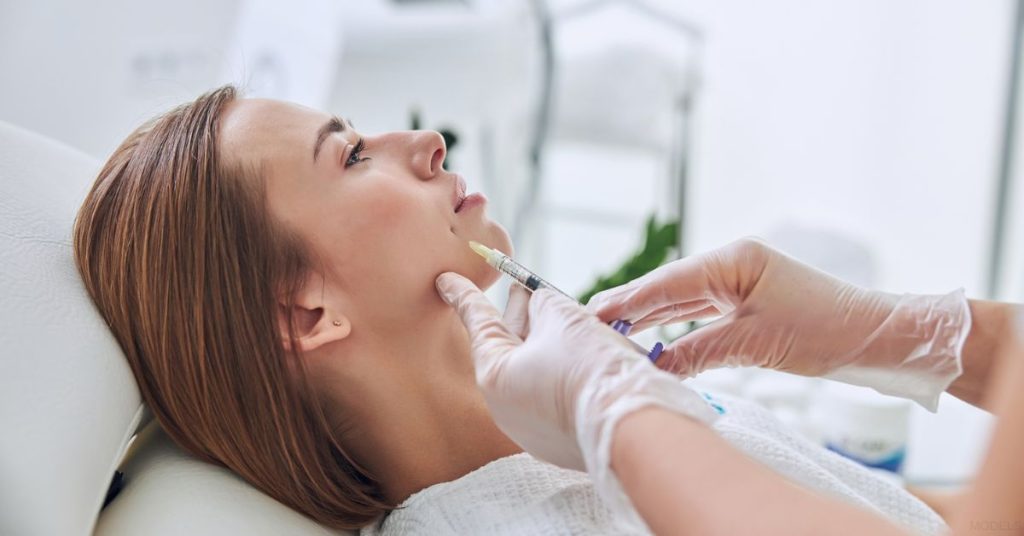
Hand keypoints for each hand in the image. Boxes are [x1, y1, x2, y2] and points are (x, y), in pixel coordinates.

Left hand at [434, 272, 717, 473]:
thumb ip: (543, 304)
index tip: (444, 280)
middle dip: (520, 315)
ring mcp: (533, 431)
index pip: (477, 322)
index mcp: (495, 375)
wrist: (631, 427)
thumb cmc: (590, 367)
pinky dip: (565, 373)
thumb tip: (539, 302)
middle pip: (510, 348)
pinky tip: (583, 356)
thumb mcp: (563, 318)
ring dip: (548, 343)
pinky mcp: (562, 443)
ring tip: (560, 316)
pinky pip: (556, 398)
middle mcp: (506, 408)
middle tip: (523, 289)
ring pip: (536, 373)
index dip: (464, 295)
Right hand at [586, 237, 970, 409]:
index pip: (666, 283)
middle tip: (586, 324)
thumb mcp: (755, 344)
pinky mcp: (748, 303)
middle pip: (668, 288)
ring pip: (680, 301)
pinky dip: (674, 329)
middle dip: (628, 307)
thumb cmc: (827, 331)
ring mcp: (740, 283)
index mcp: (733, 261)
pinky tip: (651, 341)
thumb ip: (699, 351)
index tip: (592, 317)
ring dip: (647, 318)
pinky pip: (699, 314)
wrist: (878, 337)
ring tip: (608, 333)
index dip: (626, 302)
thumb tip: (653, 367)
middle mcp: (732, 266)